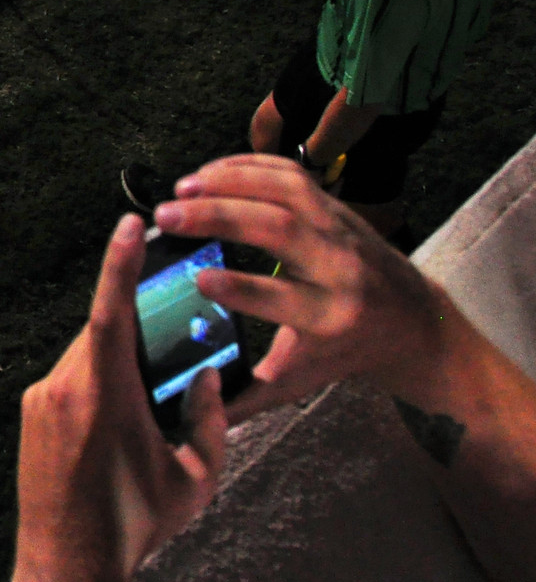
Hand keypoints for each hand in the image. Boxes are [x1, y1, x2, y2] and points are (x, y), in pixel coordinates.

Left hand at [12, 215, 226, 581]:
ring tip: (148, 401)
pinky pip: (71, 379)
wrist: (67, 568)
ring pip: (87, 355)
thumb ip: (210, 418)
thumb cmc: (134, 526)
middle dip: (139, 332)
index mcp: (104, 396)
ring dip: (120, 363)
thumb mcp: (195, 477)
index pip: (111, 312)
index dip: (120, 264)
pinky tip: (120, 421)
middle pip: (104, 333)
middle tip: (174, 342)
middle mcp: (63, 388)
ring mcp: (40, 399)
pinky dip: (100, 383)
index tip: (129, 225)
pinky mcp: (31, 413)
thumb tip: (210, 375)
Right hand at [156, 154, 445, 422]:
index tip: (198, 278)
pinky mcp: (337, 207)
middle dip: (220, 217)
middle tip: (168, 215)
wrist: (413, 324)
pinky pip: (293, 174)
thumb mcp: (300, 381)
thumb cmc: (344, 354)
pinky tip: (208, 172)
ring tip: (182, 187)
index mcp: (331, 319)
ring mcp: (341, 231)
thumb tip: (182, 415)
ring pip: (287, 191)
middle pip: (280, 229)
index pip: (284, 298)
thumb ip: (246, 396)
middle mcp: (340, 268)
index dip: (241, 287)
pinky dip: (247, 165)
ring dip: (230, 181)